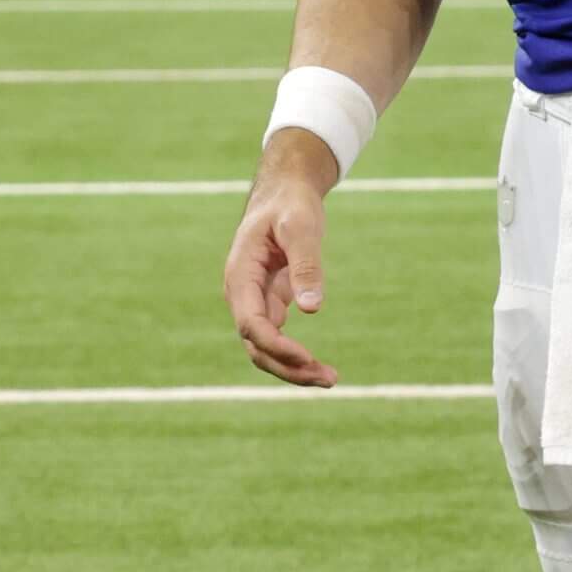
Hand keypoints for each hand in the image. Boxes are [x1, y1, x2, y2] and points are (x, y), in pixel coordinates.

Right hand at [221, 130, 339, 387]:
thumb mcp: (301, 227)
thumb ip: (306, 265)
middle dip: (287, 367)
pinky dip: (296, 355)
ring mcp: (254, 301)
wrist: (285, 191)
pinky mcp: (270, 302)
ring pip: (266, 347)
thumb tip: (312, 309)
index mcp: (240, 276)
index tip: (307, 357)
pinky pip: (277, 338)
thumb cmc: (291, 204)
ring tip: (330, 379)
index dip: (276, 345)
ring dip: (293, 367)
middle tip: (328, 379)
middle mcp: (242, 294)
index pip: (250, 324)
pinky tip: (320, 367)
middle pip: (256, 345)